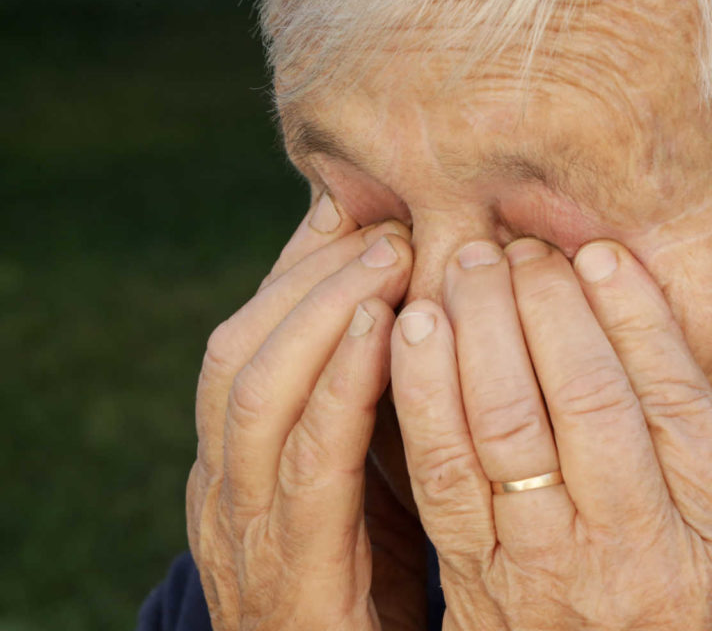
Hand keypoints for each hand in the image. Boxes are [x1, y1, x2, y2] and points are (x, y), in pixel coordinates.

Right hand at [185, 193, 421, 630]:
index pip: (250, 337)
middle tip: (379, 216)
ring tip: (386, 252)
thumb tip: (405, 315)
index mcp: (234, 459)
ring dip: (320, 309)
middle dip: (307, 274)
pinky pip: (307, 464)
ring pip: (255, 390)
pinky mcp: (289, 575)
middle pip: (238, 347)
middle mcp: (221, 484)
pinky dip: (338, 386)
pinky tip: (379, 329)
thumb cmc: (359, 587)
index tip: (355, 208)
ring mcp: (243, 530)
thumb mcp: (356, 486)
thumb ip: (363, 410)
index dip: (298, 268)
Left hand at [389, 238, 711, 629]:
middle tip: (521, 245)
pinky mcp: (472, 578)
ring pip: (504, 421)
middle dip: (547, 302)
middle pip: (584, 394)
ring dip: (480, 327)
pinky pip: (441, 473)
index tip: (599, 253)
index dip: (633, 314)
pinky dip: (422, 391)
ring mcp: (542, 564)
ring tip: (467, 263)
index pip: (671, 398)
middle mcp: (630, 545)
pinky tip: (415, 328)